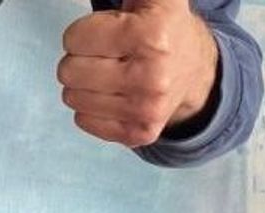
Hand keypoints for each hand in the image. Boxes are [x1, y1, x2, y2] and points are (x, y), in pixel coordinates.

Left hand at [57, 0, 220, 147]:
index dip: (85, 32)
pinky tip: (115, 94)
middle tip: (107, 55)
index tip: (107, 33)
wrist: (196, 70)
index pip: (73, 39)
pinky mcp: (139, 134)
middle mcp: (152, 77)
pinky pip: (83, 120)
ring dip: (85, 84)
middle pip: (68, 71)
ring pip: (72, 97)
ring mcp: (146, 110)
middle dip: (81, 58)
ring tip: (112, 73)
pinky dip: (92, 107)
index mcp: (152, 37)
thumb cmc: (162, 28)